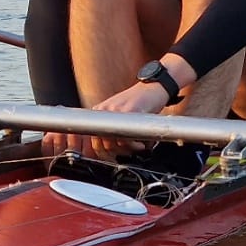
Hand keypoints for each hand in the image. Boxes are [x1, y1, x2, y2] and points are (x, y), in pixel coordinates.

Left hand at [43, 81, 172, 160]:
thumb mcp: (119, 114)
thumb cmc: (139, 103)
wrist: (153, 88)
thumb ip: (110, 129)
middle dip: (116, 154)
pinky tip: (140, 143)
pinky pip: (125, 137)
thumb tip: (108, 152)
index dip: (103, 154)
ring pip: (112, 143)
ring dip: (126, 151)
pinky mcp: (128, 111)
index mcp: (98, 111)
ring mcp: (114, 110)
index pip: (91, 141)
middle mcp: (103, 110)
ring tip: (137, 146)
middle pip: (100, 145)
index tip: (114, 157)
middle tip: (129, 152)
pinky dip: (134, 146)